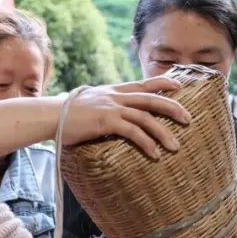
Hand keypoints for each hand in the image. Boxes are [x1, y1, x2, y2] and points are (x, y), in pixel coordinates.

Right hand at [62, 78, 190, 158]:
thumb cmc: (66, 116)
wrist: (48, 116)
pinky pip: (132, 132)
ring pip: (146, 117)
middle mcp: (115, 96)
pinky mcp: (106, 121)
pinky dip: (146, 143)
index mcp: (112, 91)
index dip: (162, 83)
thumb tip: (115, 119)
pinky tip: (155, 154)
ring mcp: (111, 108)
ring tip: (175, 146)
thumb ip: (105, 109)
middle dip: (172, 108)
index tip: (179, 85)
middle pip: (151, 98)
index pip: (142, 84)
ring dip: (163, 132)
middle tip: (188, 119)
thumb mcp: (90, 106)